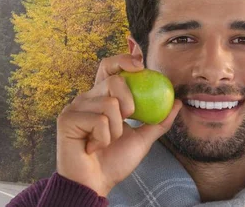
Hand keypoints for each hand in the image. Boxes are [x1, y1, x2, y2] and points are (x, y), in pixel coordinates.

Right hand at [56, 54, 182, 196]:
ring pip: (110, 104)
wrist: (95, 184)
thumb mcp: (142, 139)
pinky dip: (103, 138)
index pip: (110, 67)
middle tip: (125, 123)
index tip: (141, 65)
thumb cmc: (114, 162)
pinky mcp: (67, 119)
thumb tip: (177, 102)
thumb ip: (158, 121)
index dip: (123, 60)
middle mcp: (87, 98)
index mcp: (101, 97)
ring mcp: (75, 107)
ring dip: (116, 131)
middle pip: (115, 80)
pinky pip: (99, 120)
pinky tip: (92, 147)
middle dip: (130, 104)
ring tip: (104, 142)